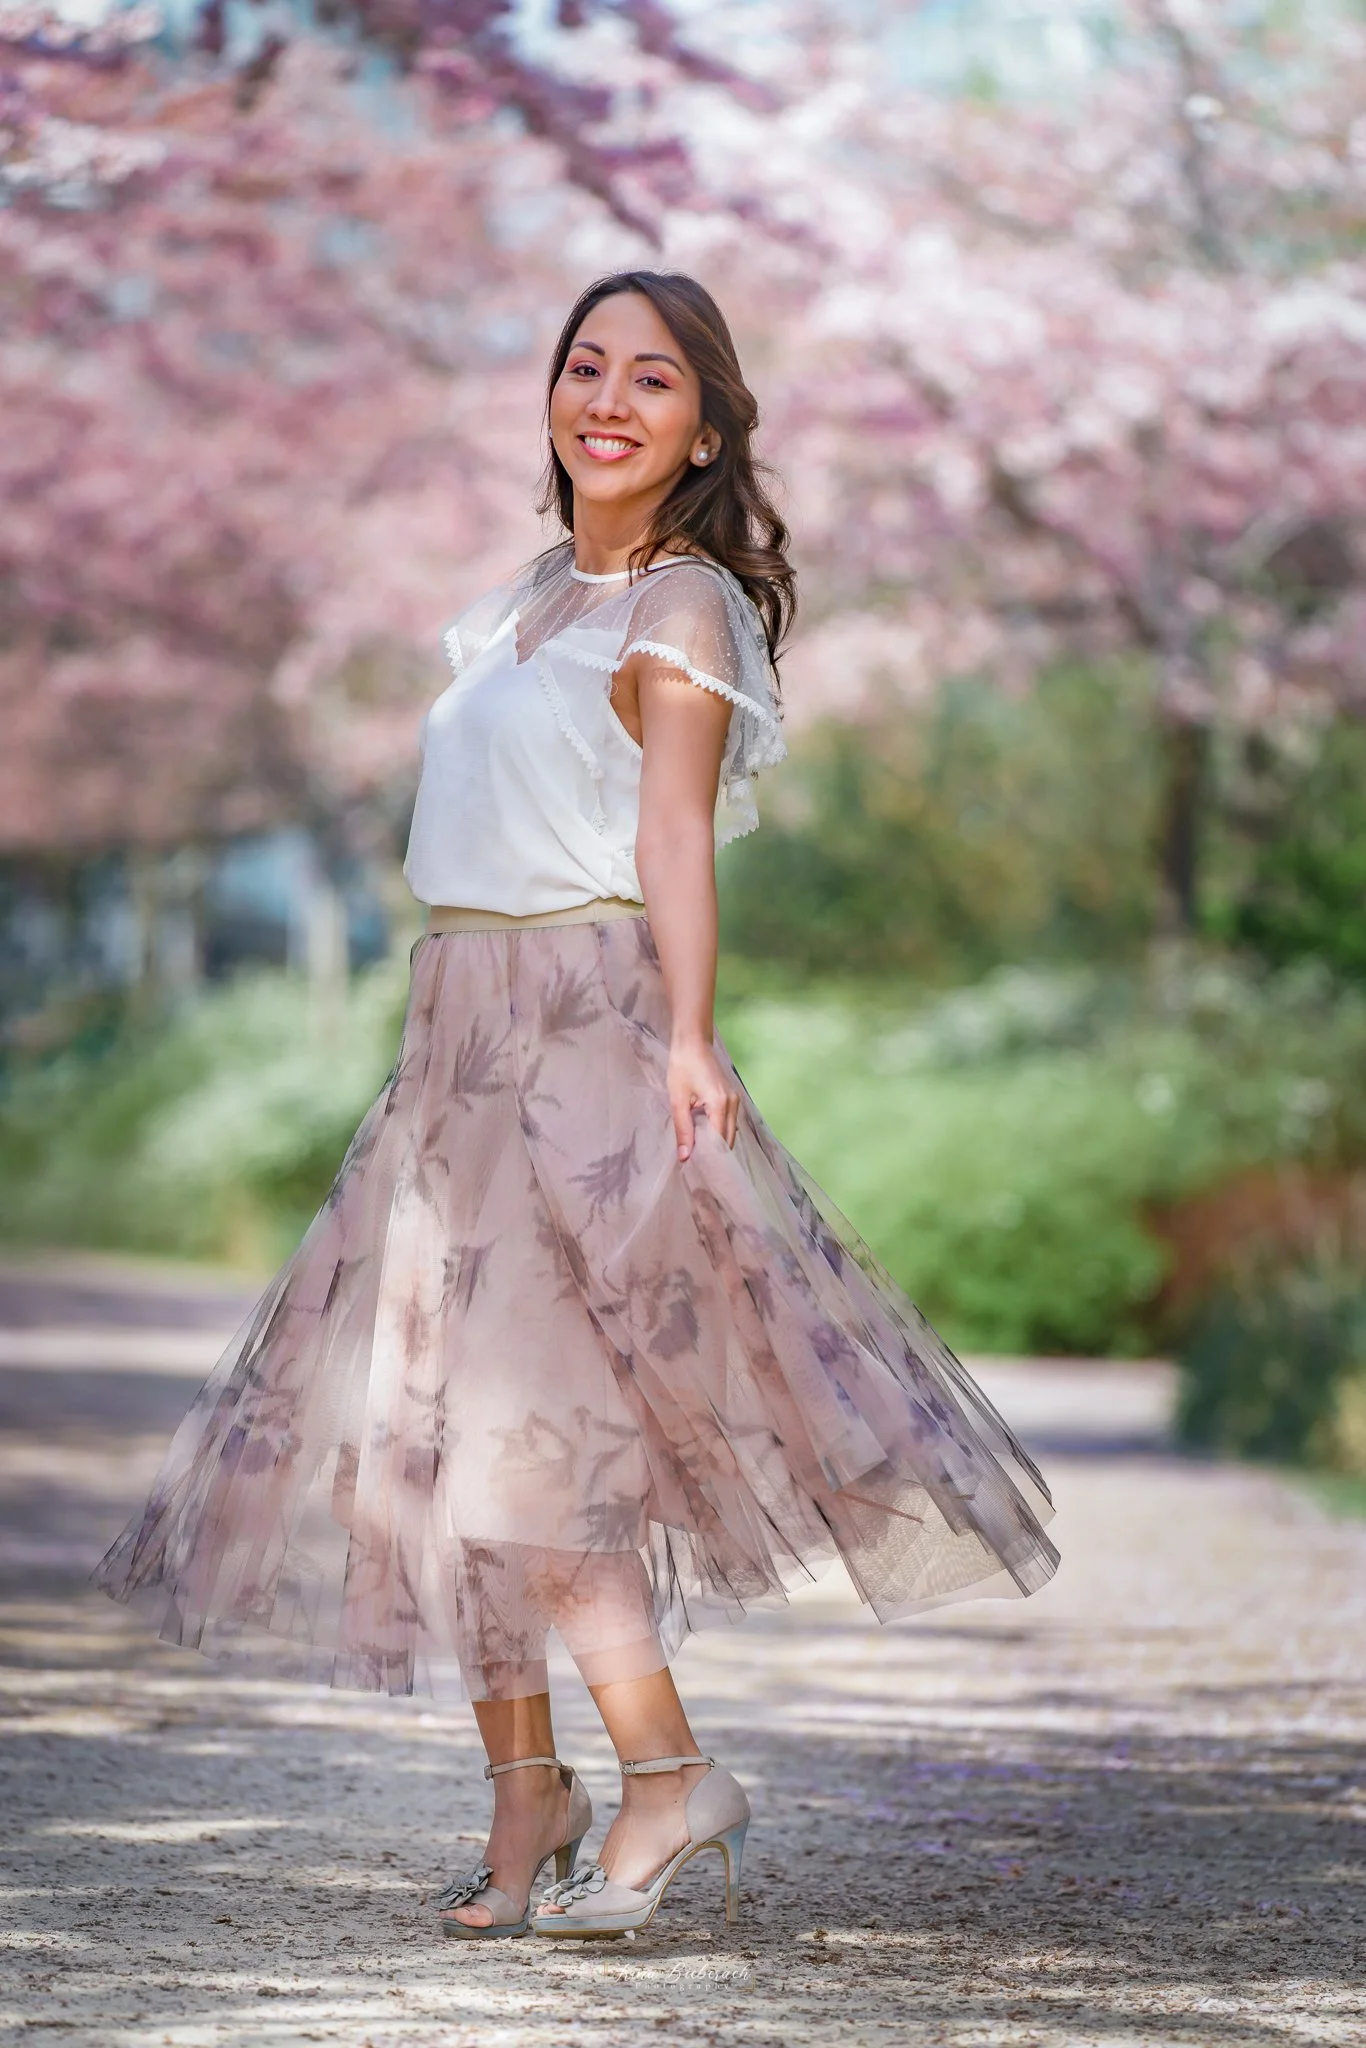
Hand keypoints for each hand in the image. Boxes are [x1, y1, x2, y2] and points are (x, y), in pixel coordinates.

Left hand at [667, 1037, 738, 1160]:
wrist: (693, 1042)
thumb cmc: (682, 1066)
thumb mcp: (678, 1100)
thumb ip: (683, 1130)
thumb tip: (685, 1157)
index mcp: (721, 1104)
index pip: (720, 1141)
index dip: (709, 1157)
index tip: (696, 1170)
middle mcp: (733, 1104)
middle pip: (729, 1139)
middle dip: (715, 1154)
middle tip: (697, 1166)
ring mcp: (735, 1100)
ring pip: (730, 1132)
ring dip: (717, 1143)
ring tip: (699, 1154)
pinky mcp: (732, 1097)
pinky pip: (729, 1122)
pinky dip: (719, 1132)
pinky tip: (704, 1136)